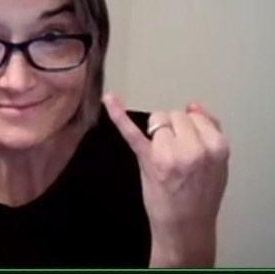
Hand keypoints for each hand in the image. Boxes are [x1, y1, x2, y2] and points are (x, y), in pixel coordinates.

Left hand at [106, 95, 227, 261]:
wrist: (186, 226)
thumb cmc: (201, 196)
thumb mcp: (218, 164)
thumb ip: (210, 131)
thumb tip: (194, 105)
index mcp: (216, 147)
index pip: (195, 116)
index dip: (190, 128)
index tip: (190, 143)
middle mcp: (194, 148)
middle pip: (175, 115)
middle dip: (174, 129)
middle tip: (177, 154)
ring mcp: (168, 152)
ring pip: (157, 119)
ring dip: (158, 134)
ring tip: (166, 157)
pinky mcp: (147, 158)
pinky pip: (130, 130)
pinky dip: (117, 114)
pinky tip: (109, 100)